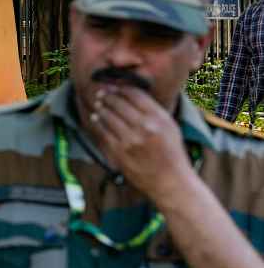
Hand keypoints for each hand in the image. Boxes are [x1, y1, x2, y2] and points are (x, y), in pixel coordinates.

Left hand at [92, 86, 195, 200]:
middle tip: (101, 92)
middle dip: (108, 96)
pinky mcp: (120, 152)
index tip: (114, 86)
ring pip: (108, 116)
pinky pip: (104, 132)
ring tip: (98, 103)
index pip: (135, 95)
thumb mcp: (170, 127)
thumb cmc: (172, 153)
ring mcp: (131, 140)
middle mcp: (145, 127)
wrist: (171, 182)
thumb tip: (132, 93)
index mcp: (159, 118)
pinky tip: (96, 118)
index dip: (121, 88)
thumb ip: (153, 110)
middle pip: (119, 103)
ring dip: (101, 107)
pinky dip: (98, 122)